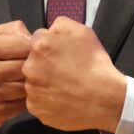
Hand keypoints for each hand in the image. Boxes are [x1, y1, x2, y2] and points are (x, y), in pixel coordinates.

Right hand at [0, 20, 31, 131]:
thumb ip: (10, 30)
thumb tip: (33, 37)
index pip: (25, 46)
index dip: (32, 49)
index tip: (29, 53)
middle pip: (28, 67)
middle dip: (32, 68)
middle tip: (29, 68)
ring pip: (27, 87)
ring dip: (28, 85)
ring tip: (21, 81)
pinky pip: (22, 105)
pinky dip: (22, 100)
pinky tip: (14, 95)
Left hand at [22, 17, 126, 132]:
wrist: (104, 98)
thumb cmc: (93, 63)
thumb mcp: (82, 31)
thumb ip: (59, 25)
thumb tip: (48, 31)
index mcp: (39, 46)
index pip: (36, 40)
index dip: (50, 45)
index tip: (62, 53)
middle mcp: (29, 68)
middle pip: (32, 61)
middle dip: (44, 63)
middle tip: (64, 70)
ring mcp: (31, 90)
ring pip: (34, 81)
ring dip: (44, 82)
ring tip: (65, 85)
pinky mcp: (36, 109)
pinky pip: (37, 100)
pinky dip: (46, 100)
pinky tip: (62, 98)